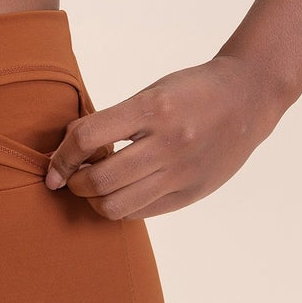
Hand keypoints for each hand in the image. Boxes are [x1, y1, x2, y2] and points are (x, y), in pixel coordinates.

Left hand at [44, 55, 290, 219]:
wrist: (248, 99)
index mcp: (154, 109)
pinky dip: (120, 206)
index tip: (53, 164)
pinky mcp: (191, 194)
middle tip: (69, 175)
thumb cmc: (193, 90)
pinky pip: (141, 212)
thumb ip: (115, 119)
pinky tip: (119, 191)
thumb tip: (71, 149)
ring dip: (93, 199)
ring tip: (92, 185)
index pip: (88, 137)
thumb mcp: (152, 92)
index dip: (61, 155)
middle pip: (98, 180)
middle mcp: (168, 144)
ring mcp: (181, 173)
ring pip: (117, 205)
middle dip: (73, 181)